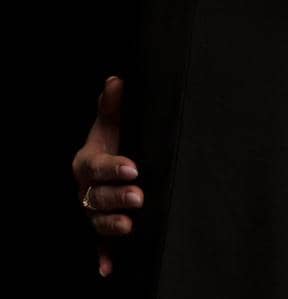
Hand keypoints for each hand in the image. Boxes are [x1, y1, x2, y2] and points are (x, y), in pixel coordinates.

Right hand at [71, 76, 143, 277]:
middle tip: (139, 197)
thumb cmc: (116, 139)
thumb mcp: (114, 122)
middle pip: (96, 197)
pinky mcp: (102, 228)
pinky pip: (99, 246)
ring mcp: (92, 211)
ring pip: (97, 221)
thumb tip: (117, 80)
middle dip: (116, 198)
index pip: (97, 166)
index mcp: (87, 163)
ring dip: (111, 226)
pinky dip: (103, 258)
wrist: (115, 161)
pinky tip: (108, 269)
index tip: (133, 168)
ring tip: (130, 225)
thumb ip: (114, 105)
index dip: (113, 168)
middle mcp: (86, 190)